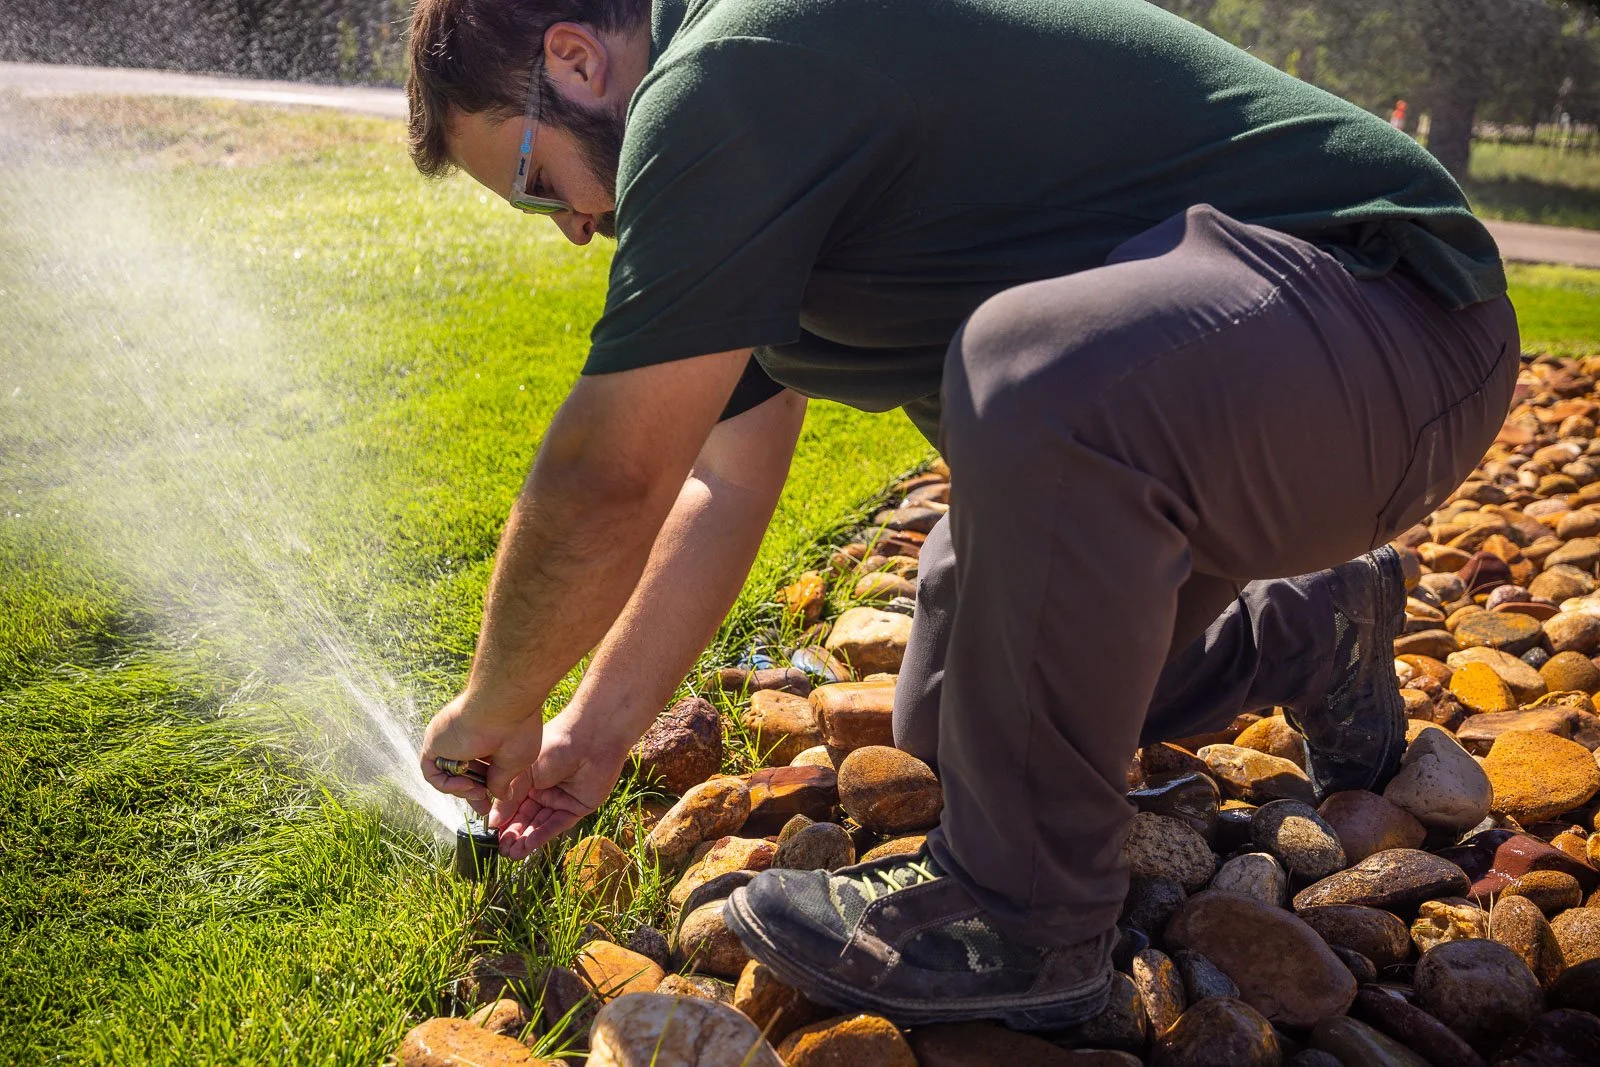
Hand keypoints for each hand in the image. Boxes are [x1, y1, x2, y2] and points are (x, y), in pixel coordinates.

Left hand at [418, 690, 543, 821]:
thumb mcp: (516, 762)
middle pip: (463, 773)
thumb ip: (502, 781)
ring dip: (462, 790)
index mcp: (487, 736)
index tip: (492, 801)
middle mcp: (466, 737)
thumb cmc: (516, 728)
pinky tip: (466, 785)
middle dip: (472, 793)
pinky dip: (447, 785)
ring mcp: (449, 740)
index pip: (480, 767)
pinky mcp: (434, 743)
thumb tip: (500, 796)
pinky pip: (432, 773)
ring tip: (478, 792)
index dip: (485, 786)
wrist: (502, 707)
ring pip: (447, 774)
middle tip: (483, 808)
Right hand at [495, 706, 630, 859]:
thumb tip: (492, 822)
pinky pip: (558, 824)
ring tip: (512, 854)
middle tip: (501, 850)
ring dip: (526, 839)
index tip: (490, 834)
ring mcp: (561, 799)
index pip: (512, 803)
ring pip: (540, 824)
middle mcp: (545, 789)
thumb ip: (509, 798)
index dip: (502, 819)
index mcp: (529, 777)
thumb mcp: (524, 771)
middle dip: (513, 834)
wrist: (590, 738)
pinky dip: (543, 835)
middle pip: (526, 817)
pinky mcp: (578, 807)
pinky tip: (529, 845)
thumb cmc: (555, 744)